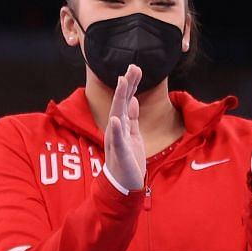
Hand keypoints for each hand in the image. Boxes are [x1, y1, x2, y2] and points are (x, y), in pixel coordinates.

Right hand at [104, 63, 146, 192]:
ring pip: (118, 115)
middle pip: (121, 102)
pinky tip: (116, 119)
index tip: (135, 68)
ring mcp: (117, 140)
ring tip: (123, 81)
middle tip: (133, 66)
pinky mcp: (119, 153)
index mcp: (122, 124)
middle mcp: (117, 129)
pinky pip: (117, 140)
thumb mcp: (133, 135)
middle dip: (127, 84)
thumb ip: (131, 118)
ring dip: (120, 98)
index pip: (126, 100)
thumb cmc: (127, 160)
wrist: (122, 184)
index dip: (131, 85)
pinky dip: (116, 129)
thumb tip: (133, 100)